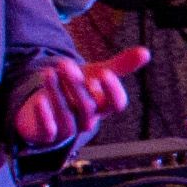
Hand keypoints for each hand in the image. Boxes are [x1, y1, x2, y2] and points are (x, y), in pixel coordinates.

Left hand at [9, 46, 149, 148]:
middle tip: (66, 64)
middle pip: (89, 107)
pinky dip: (46, 117)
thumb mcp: (97, 76)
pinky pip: (49, 131)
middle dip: (77, 85)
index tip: (105, 73)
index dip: (112, 92)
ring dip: (57, 94)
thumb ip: (120, 66)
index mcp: (103, 106)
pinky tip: (40, 100)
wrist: (49, 107)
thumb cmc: (77, 91)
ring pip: (67, 116)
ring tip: (49, 73)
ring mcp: (69, 129)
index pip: (116, 105)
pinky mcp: (48, 134)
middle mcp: (88, 119)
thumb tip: (146, 52)